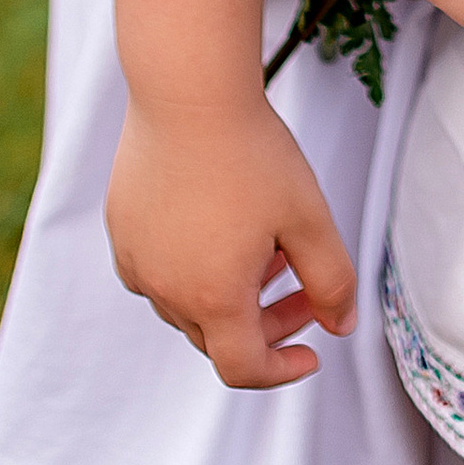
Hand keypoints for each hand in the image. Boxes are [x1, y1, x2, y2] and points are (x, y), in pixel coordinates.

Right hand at [105, 88, 357, 389]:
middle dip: (267, 323)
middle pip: (218, 336)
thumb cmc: (252, 153)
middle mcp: (165, 291)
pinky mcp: (122, 229)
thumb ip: (331, 280)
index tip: (312, 353)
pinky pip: (158, 269)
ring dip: (229, 292)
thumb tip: (341, 325)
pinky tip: (218, 223)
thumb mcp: (309, 217)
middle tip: (303, 284)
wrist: (188, 92)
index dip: (281, 371)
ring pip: (187, 302)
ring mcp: (136, 260)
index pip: (244, 369)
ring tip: (265, 244)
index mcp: (213, 298)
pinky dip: (192, 266)